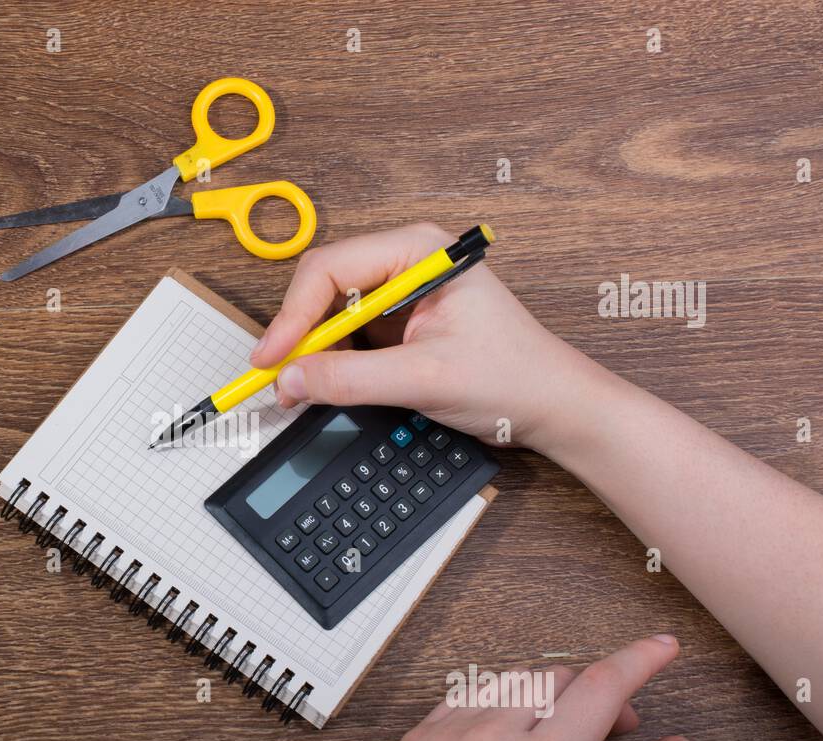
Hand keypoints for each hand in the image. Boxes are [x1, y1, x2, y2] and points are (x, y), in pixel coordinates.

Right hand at [251, 222, 610, 454]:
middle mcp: (406, 263)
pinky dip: (331, 363)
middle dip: (300, 336)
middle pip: (322, 288)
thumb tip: (291, 379)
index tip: (271, 359)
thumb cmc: (514, 376)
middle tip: (281, 379)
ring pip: (329, 314)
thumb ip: (351, 379)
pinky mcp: (398, 324)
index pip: (330, 269)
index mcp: (418, 251)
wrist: (550, 406)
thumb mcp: (424, 379)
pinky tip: (331, 385)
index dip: (292, 316)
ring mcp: (401, 293)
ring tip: (306, 389)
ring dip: (314, 352)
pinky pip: (346, 336)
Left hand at [361, 635, 691, 740]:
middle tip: (613, 728)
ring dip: (547, 695)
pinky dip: (498, 703)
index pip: (602, 687)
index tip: (662, 648)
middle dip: (596, 693)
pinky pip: (466, 693)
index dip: (641, 660)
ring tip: (558, 737)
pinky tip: (510, 735)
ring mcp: (445, 736)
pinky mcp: (416, 740)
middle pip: (560, 678)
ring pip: (513, 679)